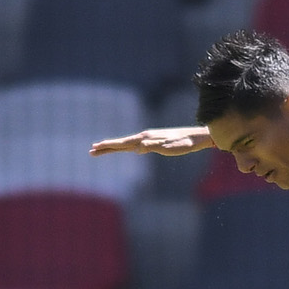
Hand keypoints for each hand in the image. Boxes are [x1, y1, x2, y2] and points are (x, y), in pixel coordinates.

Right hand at [89, 126, 213, 156]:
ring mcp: (150, 138)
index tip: (95, 148)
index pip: (123, 143)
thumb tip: (139, 148)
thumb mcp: (170, 147)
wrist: (197, 137)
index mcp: (146, 138)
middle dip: (107, 147)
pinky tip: (130, 150)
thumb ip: (154, 147)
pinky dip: (128, 148)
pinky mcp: (156, 141)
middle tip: (91, 151)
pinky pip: (137, 145)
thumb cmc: (185, 143)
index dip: (109, 146)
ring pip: (129, 144)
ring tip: (103, 149)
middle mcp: (146, 137)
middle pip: (122, 143)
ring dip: (115, 147)